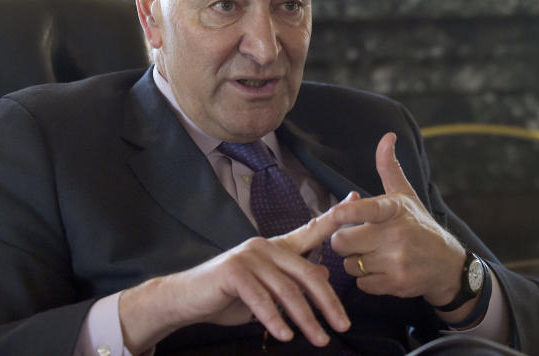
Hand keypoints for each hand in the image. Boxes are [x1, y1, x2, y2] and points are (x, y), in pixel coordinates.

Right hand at [118, 197, 355, 352]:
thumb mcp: (266, 291)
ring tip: (318, 340)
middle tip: (342, 326)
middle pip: (307, 274)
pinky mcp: (233, 272)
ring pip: (288, 291)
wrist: (184, 300)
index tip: (355, 199)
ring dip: (306, 320)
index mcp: (275, 248)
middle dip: (328, 303)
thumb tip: (325, 280)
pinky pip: (261, 299)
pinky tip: (285, 336)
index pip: (310, 232)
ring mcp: (249, 256)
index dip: (333, 219)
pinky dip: (275, 319)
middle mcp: (265, 246)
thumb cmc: (226, 296)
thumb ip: (292, 283)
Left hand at [329, 133, 465, 306]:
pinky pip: (361, 283)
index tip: (334, 213)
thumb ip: (390, 168)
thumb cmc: (419, 226)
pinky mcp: (396, 284)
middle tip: (358, 238)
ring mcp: (397, 261)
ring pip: (350, 263)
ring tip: (374, 254)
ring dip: (356, 261)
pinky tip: (381, 270)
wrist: (447, 266)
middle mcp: (397, 235)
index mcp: (396, 209)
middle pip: (343, 241)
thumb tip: (387, 136)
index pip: (369, 210)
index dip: (348, 212)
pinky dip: (366, 279)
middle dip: (344, 241)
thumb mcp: (406, 195)